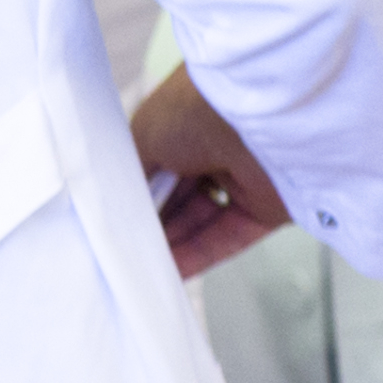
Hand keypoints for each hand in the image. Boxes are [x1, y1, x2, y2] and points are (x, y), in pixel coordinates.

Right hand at [128, 69, 287, 279]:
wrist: (253, 114)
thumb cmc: (193, 112)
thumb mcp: (144, 134)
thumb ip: (133, 170)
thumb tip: (123, 200)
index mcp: (189, 124)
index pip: (159, 168)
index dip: (138, 196)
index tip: (115, 220)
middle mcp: (216, 150)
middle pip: (179, 199)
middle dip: (153, 224)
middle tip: (124, 249)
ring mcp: (243, 180)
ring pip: (201, 221)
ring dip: (172, 244)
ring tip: (140, 265)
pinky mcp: (267, 209)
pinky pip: (228, 237)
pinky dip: (199, 255)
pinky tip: (170, 270)